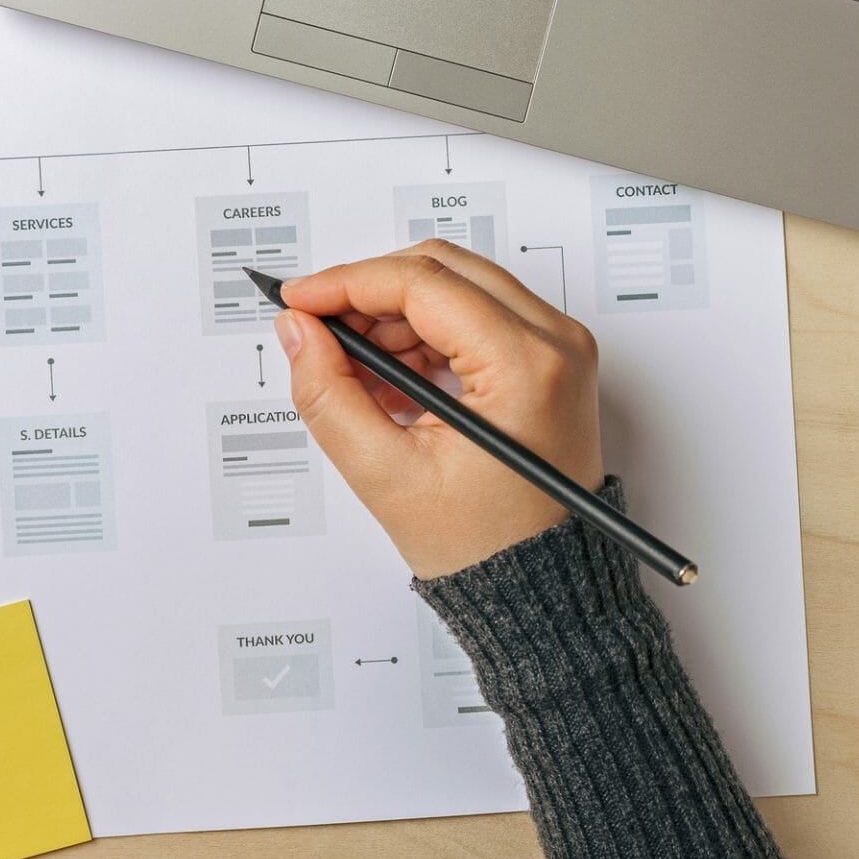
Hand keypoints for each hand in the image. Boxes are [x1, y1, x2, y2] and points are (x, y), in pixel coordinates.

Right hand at [274, 241, 603, 578]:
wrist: (541, 589)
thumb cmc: (487, 546)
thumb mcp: (386, 475)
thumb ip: (329, 394)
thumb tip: (299, 332)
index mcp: (526, 366)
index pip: (422, 283)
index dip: (346, 283)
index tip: (299, 300)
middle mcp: (556, 343)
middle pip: (442, 269)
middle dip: (369, 294)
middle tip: (319, 332)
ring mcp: (558, 348)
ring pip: (457, 286)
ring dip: (395, 318)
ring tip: (357, 378)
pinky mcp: (549, 360)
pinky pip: (476, 315)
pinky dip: (424, 335)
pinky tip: (392, 382)